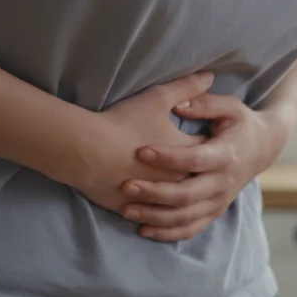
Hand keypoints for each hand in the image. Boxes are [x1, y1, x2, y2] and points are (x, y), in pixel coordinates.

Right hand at [67, 72, 214, 213]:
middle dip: (202, 178)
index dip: (210, 146)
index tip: (210, 142)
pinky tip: (157, 216)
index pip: (210, 153)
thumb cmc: (123, 123)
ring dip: (180, 203)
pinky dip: (157, 220)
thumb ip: (187, 88)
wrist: (85, 150)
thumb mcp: (158, 98)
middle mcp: (179, 181)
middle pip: (200, 184)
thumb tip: (210, 76)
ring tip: (181, 198)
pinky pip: (153, 220)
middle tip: (202, 174)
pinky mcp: (134, 210)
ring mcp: (157, 200)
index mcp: (189, 155)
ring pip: (178, 208)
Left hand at [120, 94, 289, 240]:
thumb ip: (205, 103)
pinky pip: (190, 229)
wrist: (263, 149)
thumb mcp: (231, 107)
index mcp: (227, 155)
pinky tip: (143, 230)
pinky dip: (167, 233)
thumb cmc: (241, 124)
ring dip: (155, 216)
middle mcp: (224, 182)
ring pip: (185, 217)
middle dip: (155, 192)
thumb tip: (179, 104)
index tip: (142, 151)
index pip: (195, 160)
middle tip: (126, 186)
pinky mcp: (214, 211)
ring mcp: (219, 200)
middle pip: (187, 195)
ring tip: (126, 209)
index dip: (169, 158)